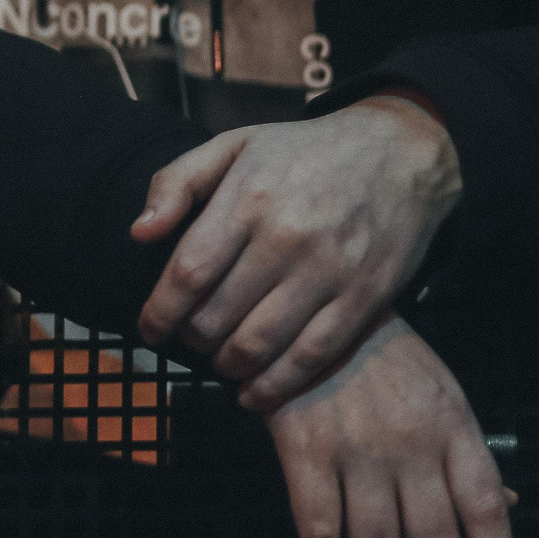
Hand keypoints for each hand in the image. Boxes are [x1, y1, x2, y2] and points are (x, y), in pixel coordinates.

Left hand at [133, 95, 459, 411]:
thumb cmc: (303, 151)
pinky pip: (313, 355)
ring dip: (228, 365)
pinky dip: (277, 384)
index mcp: (247, 197)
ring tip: (219, 363)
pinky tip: (255, 392)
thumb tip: (139, 232)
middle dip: (192, 338)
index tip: (148, 330)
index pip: (189, 271)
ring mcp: (330, 270)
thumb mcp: (232, 145)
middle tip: (188, 341)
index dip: (160, 310)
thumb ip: (176, 183)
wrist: (399, 152)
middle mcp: (286, 237)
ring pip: (261, 342)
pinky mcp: (366, 297)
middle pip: (219, 314)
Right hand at [265, 317, 514, 537]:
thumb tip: (509, 506)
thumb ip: (469, 452)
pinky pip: (318, 529)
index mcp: (455, 429)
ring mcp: (358, 449)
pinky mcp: (305, 449)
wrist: (306, 306)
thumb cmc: (382, 356)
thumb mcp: (442, 393)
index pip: (488, 515)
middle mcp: (413, 445)